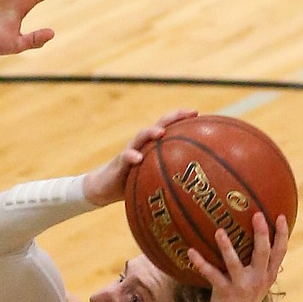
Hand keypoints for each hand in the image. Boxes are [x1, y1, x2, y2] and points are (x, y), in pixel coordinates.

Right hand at [82, 108, 197, 206]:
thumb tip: (190, 188)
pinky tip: (138, 158)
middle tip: (189, 113)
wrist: (105, 188)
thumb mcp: (153, 180)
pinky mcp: (119, 162)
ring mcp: (130, 150)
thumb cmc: (132, 183)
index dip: (182, 118)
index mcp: (152, 146)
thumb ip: (168, 178)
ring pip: (141, 136)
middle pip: (159, 124)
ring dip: (150, 132)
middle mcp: (143, 144)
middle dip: (173, 117)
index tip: (198, 114)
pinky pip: (125, 157)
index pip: (169, 127)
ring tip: (161, 133)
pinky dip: (131, 156)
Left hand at [189, 212, 287, 301]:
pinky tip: (191, 252)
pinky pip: (212, 275)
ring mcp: (241, 286)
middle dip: (261, 233)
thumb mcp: (259, 283)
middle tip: (257, 215)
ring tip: (219, 231)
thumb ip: (260, 265)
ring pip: (234, 263)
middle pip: (263, 253)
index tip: (282, 215)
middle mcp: (257, 279)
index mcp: (268, 275)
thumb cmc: (245, 301)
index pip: (280, 252)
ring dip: (226, 246)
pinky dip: (200, 263)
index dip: (282, 234)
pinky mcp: (224, 292)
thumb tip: (258, 240)